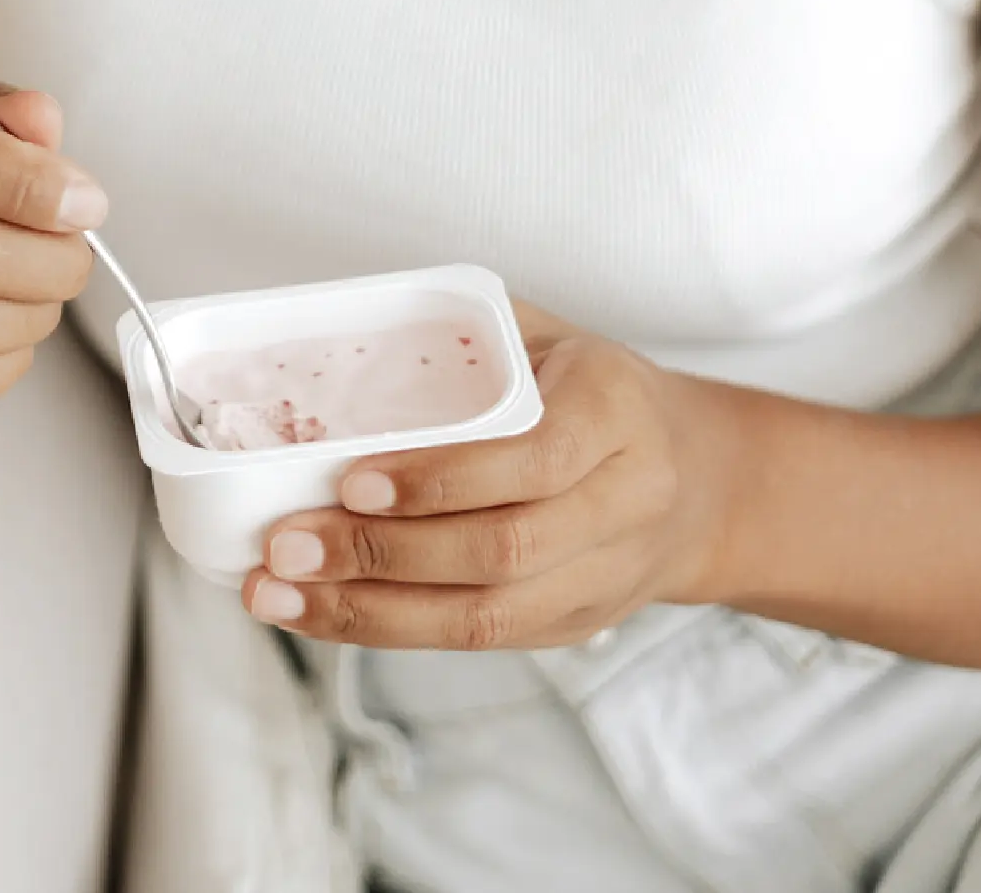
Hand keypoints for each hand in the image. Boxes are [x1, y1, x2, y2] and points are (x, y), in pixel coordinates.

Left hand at [239, 296, 732, 652]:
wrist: (701, 479)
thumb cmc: (601, 393)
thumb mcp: (557, 341)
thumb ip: (475, 339)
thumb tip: (348, 339)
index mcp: (619, 407)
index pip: (534, 458)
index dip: (441, 481)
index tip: (352, 481)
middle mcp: (626, 497)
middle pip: (502, 549)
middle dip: (381, 555)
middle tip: (287, 543)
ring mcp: (603, 574)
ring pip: (482, 615)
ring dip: (367, 611)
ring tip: (279, 592)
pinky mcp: (573, 625)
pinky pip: (474, 641)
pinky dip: (387, 631)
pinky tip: (323, 612)